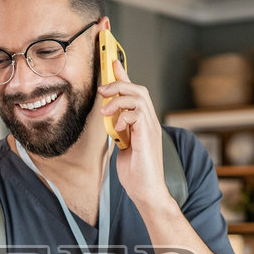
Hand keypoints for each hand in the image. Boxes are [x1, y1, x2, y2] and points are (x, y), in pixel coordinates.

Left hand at [100, 60, 172, 213]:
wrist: (146, 192)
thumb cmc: (135, 173)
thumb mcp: (122, 145)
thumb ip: (118, 129)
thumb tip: (109, 116)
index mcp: (143, 123)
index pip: (135, 92)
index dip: (124, 75)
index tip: (111, 61)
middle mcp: (150, 122)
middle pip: (139, 89)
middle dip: (119, 83)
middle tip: (102, 89)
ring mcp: (151, 128)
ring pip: (139, 98)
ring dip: (118, 99)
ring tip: (105, 110)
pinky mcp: (147, 137)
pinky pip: (137, 115)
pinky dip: (123, 116)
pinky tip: (116, 127)